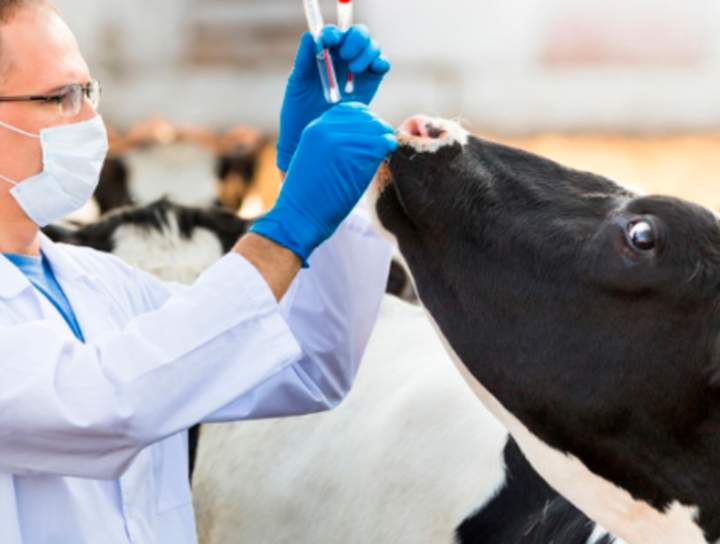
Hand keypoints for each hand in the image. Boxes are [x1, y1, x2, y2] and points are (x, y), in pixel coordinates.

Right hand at [252, 102, 396, 264]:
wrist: (299, 216)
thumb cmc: (307, 197)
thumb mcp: (313, 158)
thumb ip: (331, 144)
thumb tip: (358, 139)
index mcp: (315, 128)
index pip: (349, 110)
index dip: (364, 120)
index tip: (370, 134)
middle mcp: (327, 129)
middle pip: (366, 117)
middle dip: (377, 129)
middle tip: (383, 143)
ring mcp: (342, 141)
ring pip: (376, 128)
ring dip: (384, 138)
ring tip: (386, 150)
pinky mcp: (355, 155)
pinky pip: (382, 142)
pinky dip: (389, 146)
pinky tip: (387, 155)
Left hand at [276, 25, 390, 171]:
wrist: (312, 140)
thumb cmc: (298, 113)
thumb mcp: (298, 84)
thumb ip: (303, 59)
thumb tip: (310, 35)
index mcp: (323, 54)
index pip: (333, 33)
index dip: (333, 33)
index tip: (329, 41)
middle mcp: (341, 58)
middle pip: (357, 35)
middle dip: (354, 39)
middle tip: (345, 56)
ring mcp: (358, 70)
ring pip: (371, 47)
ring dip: (366, 52)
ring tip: (354, 69)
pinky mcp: (370, 84)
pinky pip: (382, 65)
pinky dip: (381, 61)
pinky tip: (374, 68)